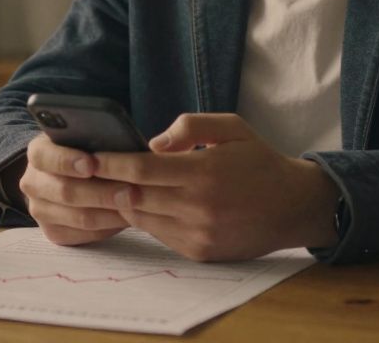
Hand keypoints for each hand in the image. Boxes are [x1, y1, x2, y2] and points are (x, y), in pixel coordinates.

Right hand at [18, 134, 130, 245]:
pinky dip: (109, 227)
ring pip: (79, 217)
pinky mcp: (54, 232)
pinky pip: (84, 234)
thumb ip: (96, 139)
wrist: (72, 175)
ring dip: (111, 213)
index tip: (92, 164)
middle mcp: (33, 183)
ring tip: (137, 206)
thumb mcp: (87, 138)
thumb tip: (121, 147)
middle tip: (132, 192)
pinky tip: (127, 217)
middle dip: (102, 193)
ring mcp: (40, 210)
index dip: (67, 161)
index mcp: (38, 153)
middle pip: (66, 192)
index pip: (44, 156)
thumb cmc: (86, 151)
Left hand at [92, 113, 339, 261]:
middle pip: (134, 196)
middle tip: (83, 173)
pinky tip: (142, 203)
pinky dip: (146, 218)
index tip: (88, 156)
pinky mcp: (200, 251)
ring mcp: (198, 233)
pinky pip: (159, 234)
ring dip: (124, 203)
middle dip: (105, 184)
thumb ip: (189, 127)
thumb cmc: (259, 161)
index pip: (141, 169)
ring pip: (142, 218)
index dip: (110, 163)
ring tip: (109, 186)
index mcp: (204, 172)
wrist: (294, 206)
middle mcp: (199, 207)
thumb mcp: (231, 127)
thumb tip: (151, 144)